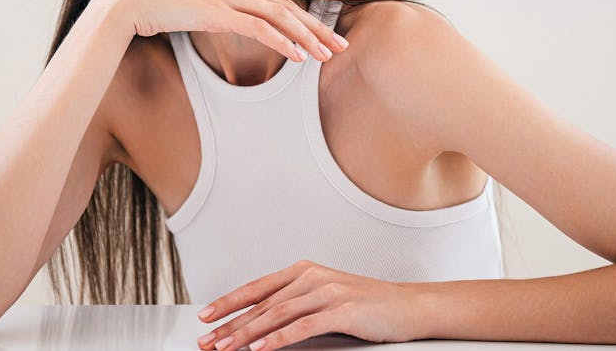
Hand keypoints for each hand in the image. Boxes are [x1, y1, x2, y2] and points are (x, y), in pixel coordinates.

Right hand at [97, 0, 350, 62]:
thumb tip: (232, 18)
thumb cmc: (159, 4)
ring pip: (279, 15)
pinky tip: (298, 57)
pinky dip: (282, 43)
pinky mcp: (218, 12)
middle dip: (318, 23)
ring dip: (306, 36)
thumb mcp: (196, 1)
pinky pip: (259, 29)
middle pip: (287, 2)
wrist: (130, 0)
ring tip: (326, 55)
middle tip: (341, 42)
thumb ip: (218, 6)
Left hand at [194, 260, 423, 350]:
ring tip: (226, 347)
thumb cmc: (368, 305)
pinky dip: (278, 338)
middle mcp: (312, 277)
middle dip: (231, 323)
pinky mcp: (342, 310)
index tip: (207, 315)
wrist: (408, 306)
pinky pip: (303, 326)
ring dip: (247, 332)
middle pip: (262, 303)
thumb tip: (262, 323)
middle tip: (207, 339)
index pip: (258, 287)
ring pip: (277, 314)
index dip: (229, 301)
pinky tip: (261, 348)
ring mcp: (327, 292)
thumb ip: (297, 305)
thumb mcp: (326, 298)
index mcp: (305, 272)